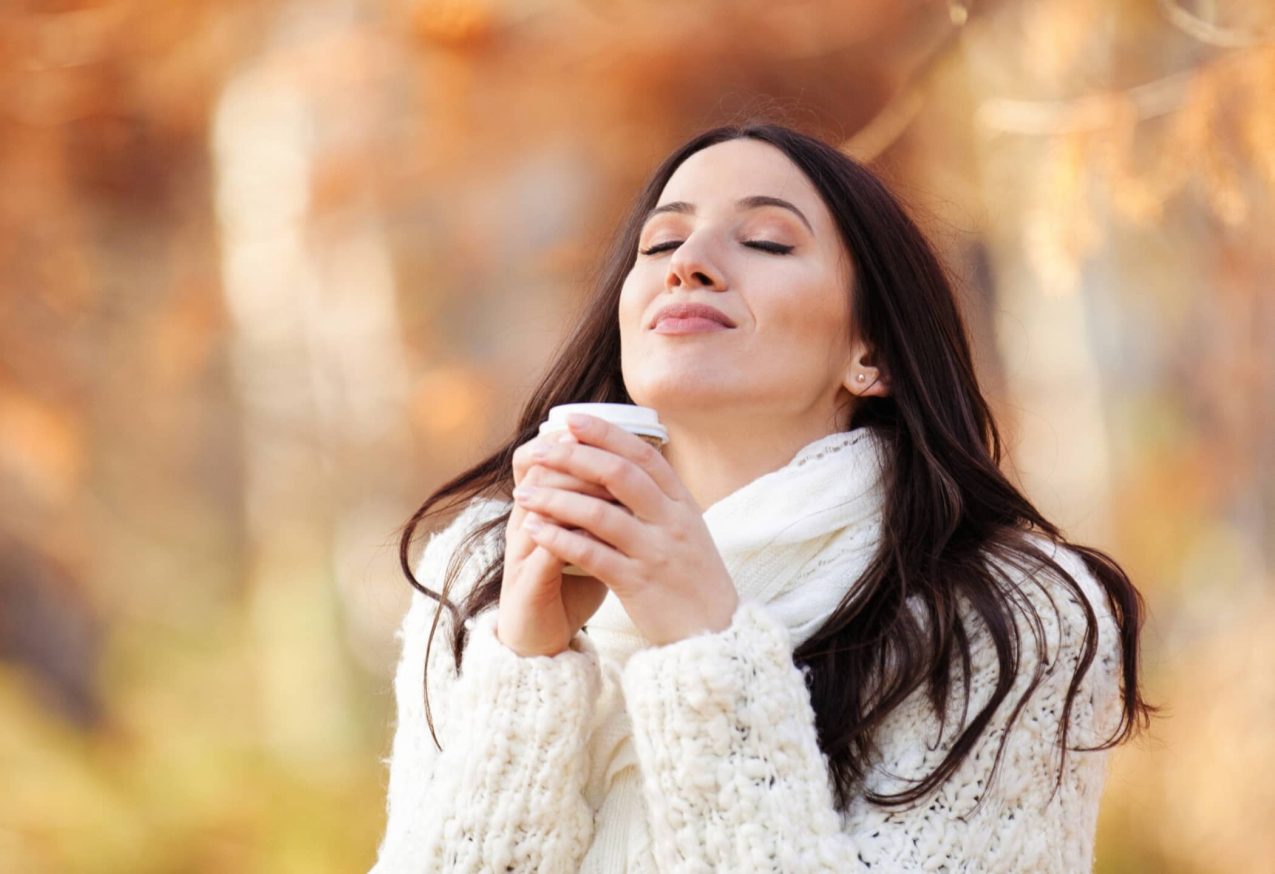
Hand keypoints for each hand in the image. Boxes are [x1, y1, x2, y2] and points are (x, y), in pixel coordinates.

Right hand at [496, 430, 612, 656]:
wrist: (539, 637)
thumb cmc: (569, 583)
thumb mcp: (590, 540)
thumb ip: (605, 507)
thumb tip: (639, 471)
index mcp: (541, 508)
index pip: (547, 458)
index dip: (576, 444)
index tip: (612, 432)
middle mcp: (526, 522)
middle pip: (542, 473)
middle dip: (579, 462)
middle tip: (613, 455)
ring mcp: (522, 552)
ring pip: (540, 507)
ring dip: (574, 496)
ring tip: (608, 490)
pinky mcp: (527, 583)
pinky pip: (545, 553)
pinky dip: (569, 541)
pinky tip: (595, 535)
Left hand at [511, 413, 739, 646]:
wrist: (715, 634)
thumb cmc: (694, 580)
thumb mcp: (688, 531)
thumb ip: (660, 500)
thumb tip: (624, 465)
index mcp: (683, 504)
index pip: (643, 455)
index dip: (606, 433)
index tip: (571, 420)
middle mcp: (672, 522)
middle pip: (619, 475)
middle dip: (574, 457)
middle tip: (539, 449)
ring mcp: (656, 552)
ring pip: (599, 514)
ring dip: (556, 499)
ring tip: (524, 493)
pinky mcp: (638, 584)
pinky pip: (592, 555)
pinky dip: (559, 539)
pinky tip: (534, 530)